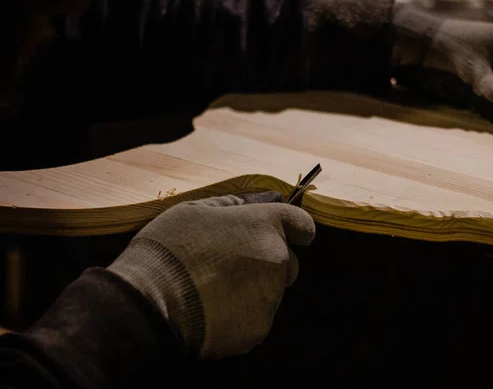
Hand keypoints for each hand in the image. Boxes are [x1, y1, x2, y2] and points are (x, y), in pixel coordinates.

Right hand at [107, 191, 314, 358]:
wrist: (149, 303)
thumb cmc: (169, 249)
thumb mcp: (193, 210)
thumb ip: (230, 204)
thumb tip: (250, 203)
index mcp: (265, 225)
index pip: (303, 225)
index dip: (296, 230)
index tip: (290, 235)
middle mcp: (276, 260)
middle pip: (288, 262)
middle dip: (269, 262)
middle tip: (232, 265)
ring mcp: (270, 297)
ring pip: (271, 292)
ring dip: (253, 289)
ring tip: (214, 290)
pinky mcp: (259, 329)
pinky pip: (257, 318)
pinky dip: (241, 315)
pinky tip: (212, 311)